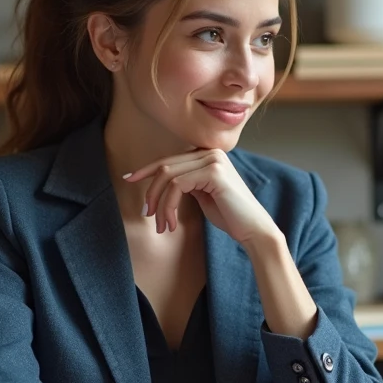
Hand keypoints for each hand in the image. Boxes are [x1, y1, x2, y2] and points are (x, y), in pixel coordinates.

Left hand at [124, 149, 277, 243]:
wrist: (253, 229)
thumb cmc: (229, 215)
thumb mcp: (202, 194)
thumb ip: (186, 182)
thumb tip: (160, 183)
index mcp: (207, 155)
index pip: (170, 159)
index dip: (147, 169)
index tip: (129, 179)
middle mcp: (210, 152)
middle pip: (165, 166)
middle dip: (151, 192)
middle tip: (147, 214)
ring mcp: (213, 160)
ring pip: (168, 177)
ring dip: (160, 204)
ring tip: (162, 225)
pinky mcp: (213, 172)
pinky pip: (177, 186)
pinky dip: (169, 206)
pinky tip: (173, 223)